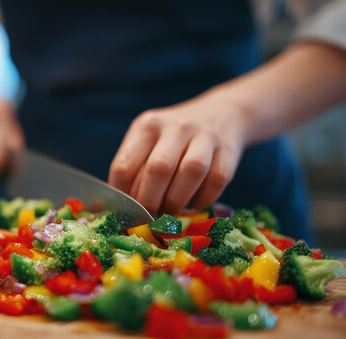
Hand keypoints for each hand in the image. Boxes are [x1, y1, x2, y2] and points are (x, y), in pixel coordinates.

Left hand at [108, 91, 251, 214]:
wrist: (222, 113)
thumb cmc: (175, 138)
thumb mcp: (150, 141)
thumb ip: (134, 169)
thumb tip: (116, 208)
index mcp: (147, 126)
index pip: (124, 166)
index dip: (123, 196)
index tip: (127, 212)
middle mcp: (175, 127)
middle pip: (158, 169)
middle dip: (150, 201)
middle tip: (149, 217)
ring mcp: (205, 136)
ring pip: (191, 172)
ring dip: (178, 201)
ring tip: (170, 213)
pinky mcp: (229, 150)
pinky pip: (216, 181)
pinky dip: (203, 200)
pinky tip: (194, 204)